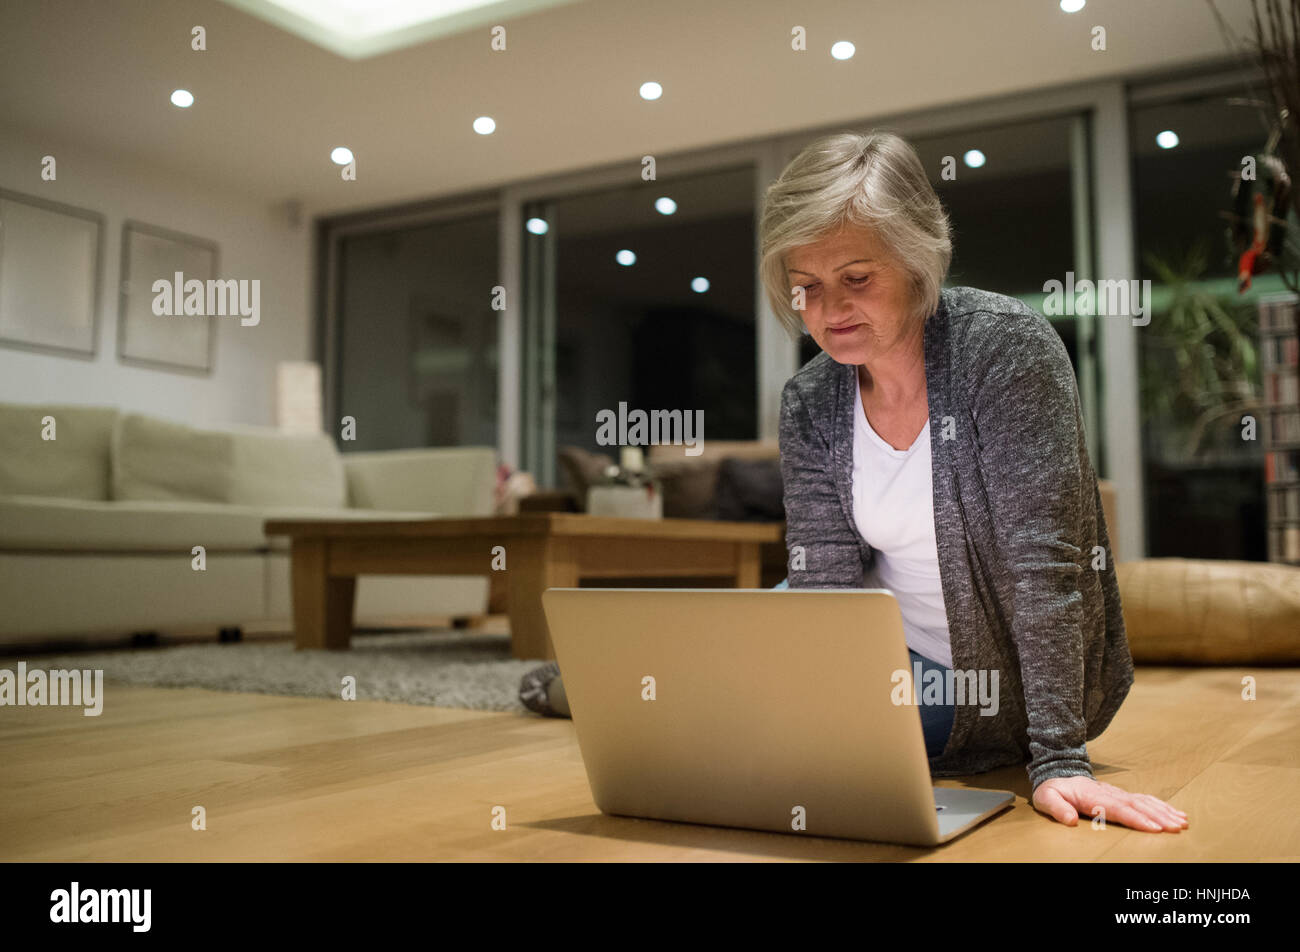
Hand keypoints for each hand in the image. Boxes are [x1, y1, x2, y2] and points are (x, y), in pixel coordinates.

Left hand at [1032, 776, 1188, 831]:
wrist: (1057, 774)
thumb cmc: (1052, 790)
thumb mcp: (1045, 798)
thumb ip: (1056, 808)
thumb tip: (1070, 820)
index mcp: (1093, 796)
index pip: (1118, 809)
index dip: (1137, 818)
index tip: (1154, 828)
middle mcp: (1109, 793)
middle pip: (1137, 806)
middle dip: (1158, 817)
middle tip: (1176, 828)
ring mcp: (1118, 793)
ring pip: (1145, 802)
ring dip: (1164, 812)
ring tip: (1182, 822)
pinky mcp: (1123, 795)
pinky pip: (1145, 800)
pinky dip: (1162, 806)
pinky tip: (1176, 814)